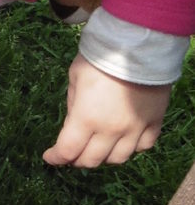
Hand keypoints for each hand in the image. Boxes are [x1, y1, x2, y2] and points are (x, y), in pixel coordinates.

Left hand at [44, 54, 169, 167]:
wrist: (139, 44)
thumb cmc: (100, 58)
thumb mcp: (75, 80)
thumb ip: (73, 107)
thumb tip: (73, 126)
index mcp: (86, 118)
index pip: (67, 152)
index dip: (56, 158)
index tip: (50, 156)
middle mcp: (111, 129)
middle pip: (91, 160)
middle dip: (76, 160)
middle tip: (72, 153)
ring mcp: (135, 127)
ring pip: (119, 158)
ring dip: (104, 157)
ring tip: (97, 148)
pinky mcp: (155, 120)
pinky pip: (144, 145)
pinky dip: (133, 147)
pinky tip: (124, 139)